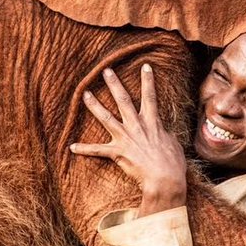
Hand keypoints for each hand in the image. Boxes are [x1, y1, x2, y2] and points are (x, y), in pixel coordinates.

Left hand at [70, 64, 187, 215]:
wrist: (165, 179)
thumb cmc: (173, 164)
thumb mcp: (173, 143)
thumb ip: (165, 134)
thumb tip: (162, 131)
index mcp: (153, 122)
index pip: (150, 96)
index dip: (148, 80)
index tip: (145, 66)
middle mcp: (137, 126)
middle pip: (123, 100)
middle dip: (115, 84)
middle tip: (106, 71)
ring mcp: (126, 138)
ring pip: (106, 118)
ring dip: (94, 105)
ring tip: (85, 94)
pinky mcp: (118, 153)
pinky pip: (97, 150)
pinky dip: (84, 149)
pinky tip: (72, 146)